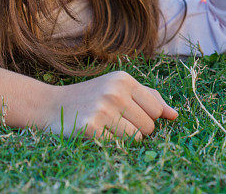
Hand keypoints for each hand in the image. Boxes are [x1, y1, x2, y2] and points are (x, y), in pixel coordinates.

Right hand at [37, 70, 177, 140]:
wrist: (50, 105)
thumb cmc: (93, 96)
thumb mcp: (121, 89)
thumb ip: (151, 98)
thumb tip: (175, 115)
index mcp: (125, 80)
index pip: (157, 109)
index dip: (148, 117)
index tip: (132, 115)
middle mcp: (115, 92)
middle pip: (149, 126)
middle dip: (138, 129)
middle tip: (117, 122)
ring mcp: (102, 109)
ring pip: (136, 137)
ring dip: (126, 138)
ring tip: (109, 127)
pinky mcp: (90, 127)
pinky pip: (117, 145)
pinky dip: (110, 143)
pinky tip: (96, 132)